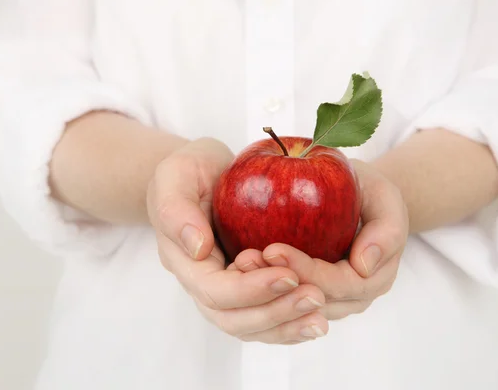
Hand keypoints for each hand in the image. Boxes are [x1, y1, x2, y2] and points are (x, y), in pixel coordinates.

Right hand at [147, 138, 328, 343]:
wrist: (201, 175)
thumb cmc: (189, 169)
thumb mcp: (176, 174)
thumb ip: (177, 209)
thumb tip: (199, 248)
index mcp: (185, 261)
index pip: (215, 291)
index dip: (251, 289)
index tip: (289, 274)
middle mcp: (204, 284)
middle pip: (235, 319)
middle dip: (276, 312)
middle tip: (316, 296)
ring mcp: (226, 290)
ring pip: (252, 326)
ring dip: (287, 324)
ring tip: (321, 316)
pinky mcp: (247, 288)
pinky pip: (266, 317)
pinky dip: (290, 323)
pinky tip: (318, 317)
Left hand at [233, 159, 407, 320]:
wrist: (365, 199)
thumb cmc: (375, 195)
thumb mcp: (387, 200)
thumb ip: (386, 231)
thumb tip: (364, 265)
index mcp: (375, 279)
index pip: (335, 285)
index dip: (304, 271)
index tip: (272, 249)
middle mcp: (353, 297)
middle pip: (311, 301)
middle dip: (275, 283)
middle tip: (244, 259)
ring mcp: (331, 299)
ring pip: (294, 306)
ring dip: (264, 288)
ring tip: (238, 263)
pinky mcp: (310, 292)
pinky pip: (285, 298)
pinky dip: (263, 286)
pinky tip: (240, 268)